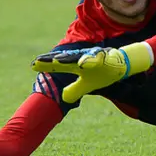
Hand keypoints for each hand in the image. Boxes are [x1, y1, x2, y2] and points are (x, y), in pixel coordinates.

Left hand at [31, 43, 151, 103]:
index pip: (58, 65)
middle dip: (51, 61)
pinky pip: (96, 59)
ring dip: (66, 59)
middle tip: (38, 62)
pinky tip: (82, 63)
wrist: (123, 65)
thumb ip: (74, 90)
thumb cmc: (103, 73)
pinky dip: (89, 60)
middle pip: (63, 59)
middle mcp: (82, 59)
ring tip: (55, 61)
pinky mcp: (105, 57)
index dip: (45, 66)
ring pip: (78, 58)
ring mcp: (93, 57)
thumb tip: (63, 98)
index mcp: (76, 65)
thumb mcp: (87, 85)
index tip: (32, 66)